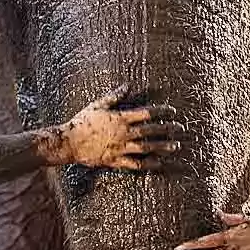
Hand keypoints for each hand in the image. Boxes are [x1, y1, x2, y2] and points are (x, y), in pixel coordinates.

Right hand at [63, 93, 182, 170]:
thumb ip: (114, 96)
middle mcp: (123, 133)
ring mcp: (120, 148)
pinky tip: (159, 163)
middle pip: (150, 131)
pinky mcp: (116, 160)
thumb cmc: (83, 122)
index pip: (146, 113)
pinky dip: (148, 164)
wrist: (69, 142)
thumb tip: (127, 85)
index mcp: (120, 118)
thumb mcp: (98, 105)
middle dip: (167, 129)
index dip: (161, 111)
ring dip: (162, 147)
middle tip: (180, 129)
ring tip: (175, 147)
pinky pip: (135, 164)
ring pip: (146, 148)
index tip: (172, 111)